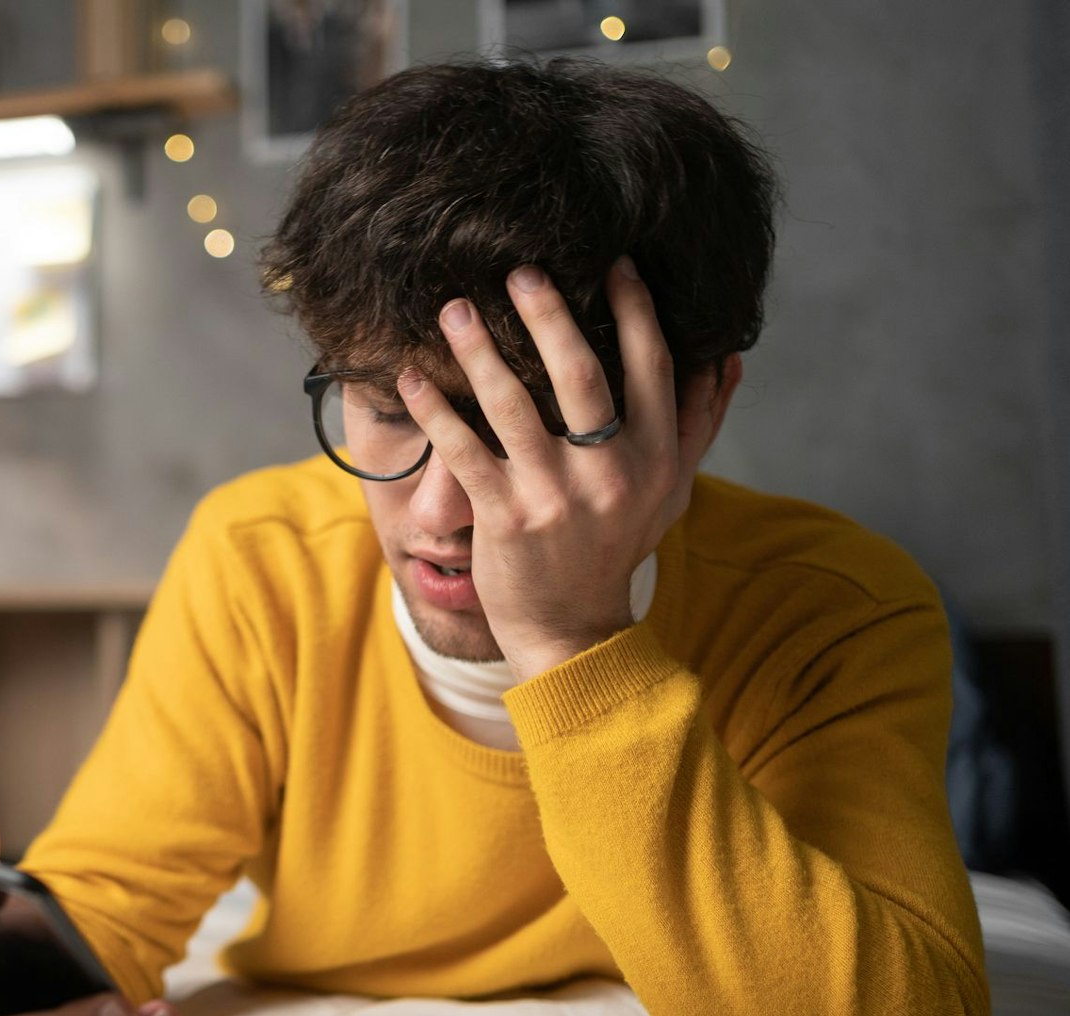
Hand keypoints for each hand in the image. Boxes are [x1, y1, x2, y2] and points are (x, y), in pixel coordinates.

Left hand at [399, 257, 720, 680]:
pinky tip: (412, 377)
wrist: (571, 628)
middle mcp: (610, 474)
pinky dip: (435, 411)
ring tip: (455, 309)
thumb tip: (728, 356)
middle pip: (582, 375)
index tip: (612, 262)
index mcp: (656, 458)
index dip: (634, 311)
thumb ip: (698, 423)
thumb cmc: (616, 546)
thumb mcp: (671, 490)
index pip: (652, 367)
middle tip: (521, 270)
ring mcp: (555, 497)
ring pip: (514, 406)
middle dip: (550, 317)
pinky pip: (464, 451)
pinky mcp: (504, 518)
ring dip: (481, 351)